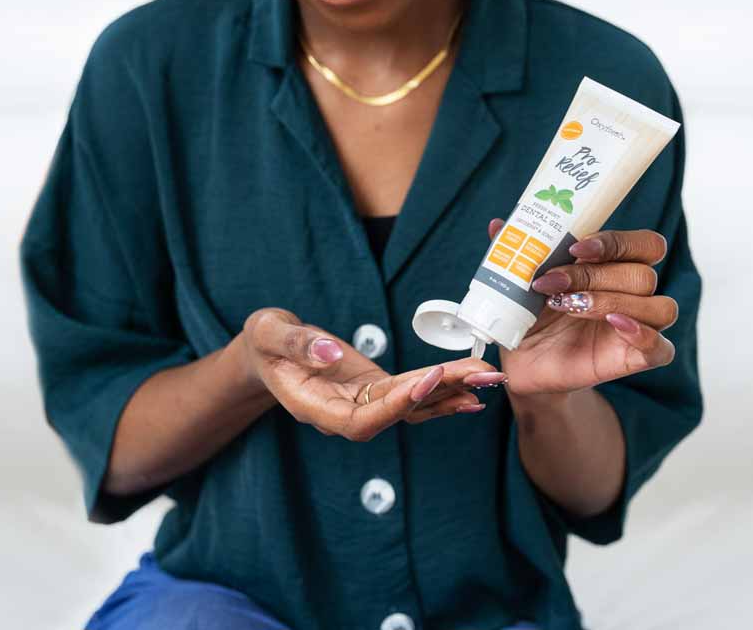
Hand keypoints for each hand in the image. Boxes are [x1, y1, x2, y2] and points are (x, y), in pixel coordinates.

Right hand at [240, 307, 506, 439]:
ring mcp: (361, 403)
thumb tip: (330, 352)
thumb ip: (296, 344)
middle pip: (399, 413)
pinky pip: (411, 393)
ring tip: (489, 379)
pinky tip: (471, 387)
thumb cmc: (264, 342)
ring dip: (451, 391)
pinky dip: (441, 388)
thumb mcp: (268, 333)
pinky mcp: (374, 389)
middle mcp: (344, 413)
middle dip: (441, 394)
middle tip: (481, 377)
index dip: (398, 404)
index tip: (428, 378)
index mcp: (316, 407)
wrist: (266, 351)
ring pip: (412, 404)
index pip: (363, 420)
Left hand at [487, 218, 678, 397]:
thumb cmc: (531, 313)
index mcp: (616, 266)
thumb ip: (516, 251)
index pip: (645, 244)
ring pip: (658, 306)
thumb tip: (497, 225)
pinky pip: (662, 348)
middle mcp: (633, 293)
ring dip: (611, 301)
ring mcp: (639, 326)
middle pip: (643, 274)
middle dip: (595, 275)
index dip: (618, 242)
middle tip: (553, 283)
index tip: (576, 247)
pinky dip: (643, 334)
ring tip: (569, 305)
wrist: (522, 359)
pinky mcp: (636, 358)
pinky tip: (614, 324)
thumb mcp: (523, 280)